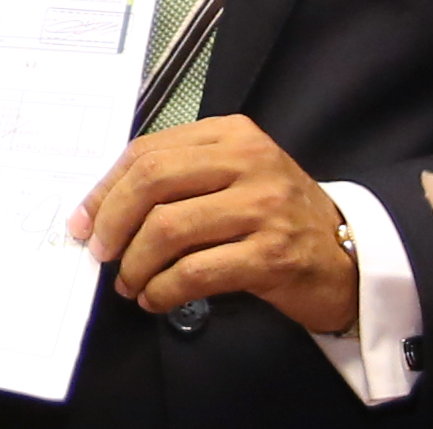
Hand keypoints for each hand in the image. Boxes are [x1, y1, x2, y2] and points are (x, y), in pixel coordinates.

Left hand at [68, 115, 359, 334]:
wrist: (349, 257)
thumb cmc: (278, 217)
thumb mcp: (232, 178)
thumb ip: (178, 180)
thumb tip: (101, 210)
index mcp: (230, 134)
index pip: (148, 152)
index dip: (105, 188)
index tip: (83, 220)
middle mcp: (248, 162)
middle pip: (151, 182)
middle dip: (112, 222)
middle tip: (100, 252)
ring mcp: (263, 207)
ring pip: (169, 229)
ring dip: (136, 263)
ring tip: (129, 283)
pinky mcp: (272, 254)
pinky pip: (196, 272)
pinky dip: (164, 289)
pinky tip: (156, 298)